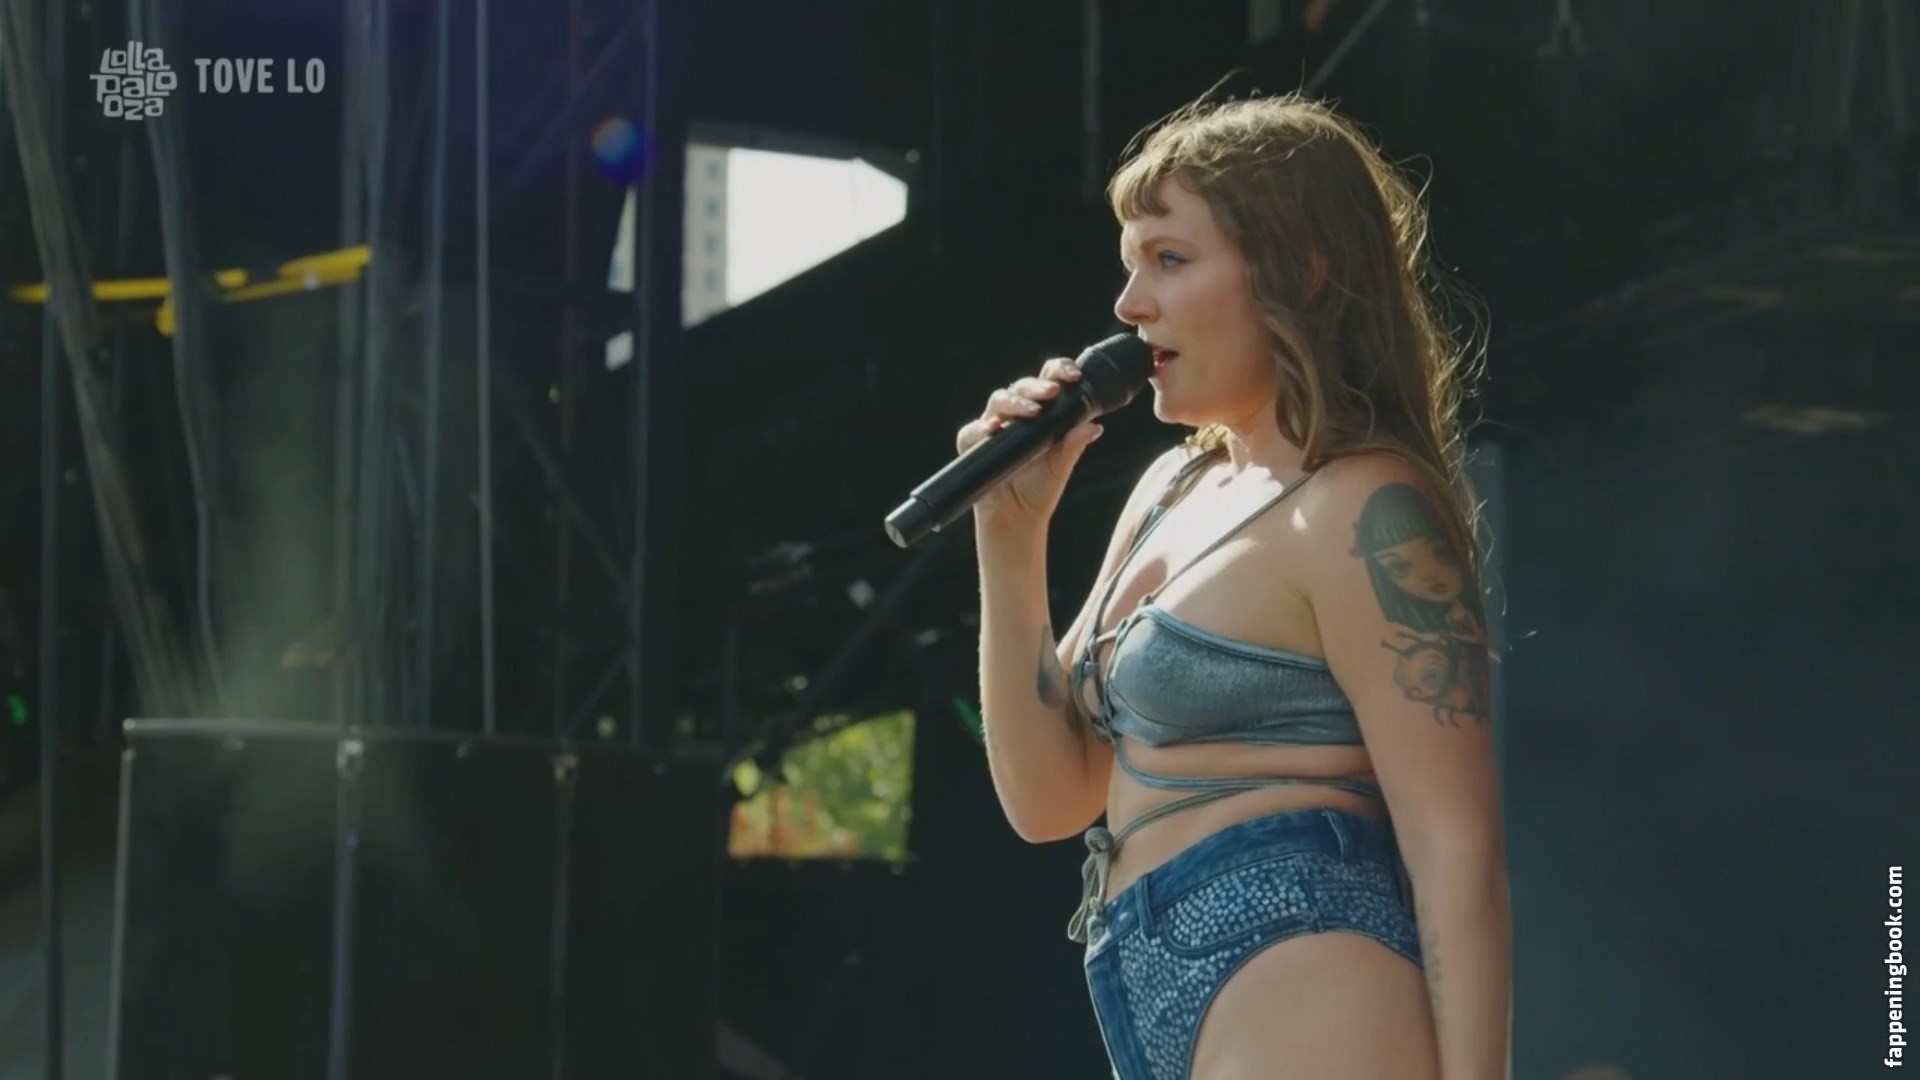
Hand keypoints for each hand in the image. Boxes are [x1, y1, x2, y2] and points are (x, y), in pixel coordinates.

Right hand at [954, 356, 1105, 527]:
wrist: (1018, 518)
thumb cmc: (1040, 489)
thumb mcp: (1061, 465)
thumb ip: (1074, 444)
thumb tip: (1094, 426)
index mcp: (1040, 413)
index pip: (1047, 381)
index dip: (1059, 371)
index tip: (1074, 376)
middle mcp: (1015, 415)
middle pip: (1022, 387)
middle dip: (1037, 386)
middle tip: (1052, 391)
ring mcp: (992, 428)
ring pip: (998, 401)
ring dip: (1015, 402)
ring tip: (1032, 412)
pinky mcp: (971, 445)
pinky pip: (973, 431)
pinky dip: (982, 428)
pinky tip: (994, 429)